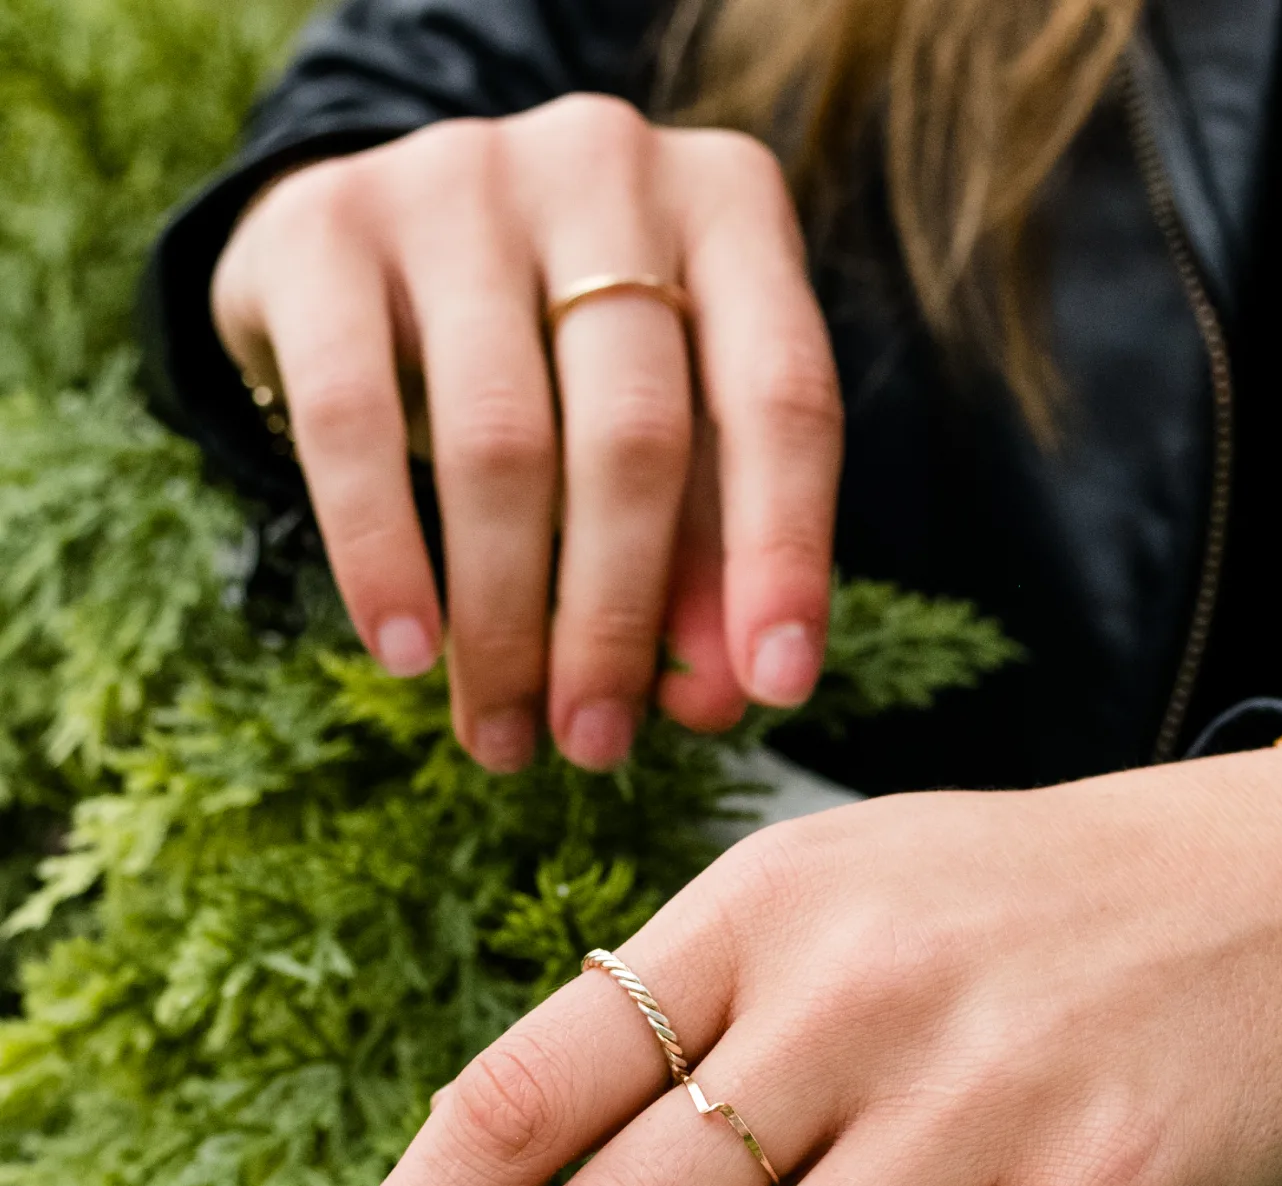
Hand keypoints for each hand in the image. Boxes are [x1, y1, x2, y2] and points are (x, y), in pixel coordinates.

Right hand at [211, 97, 842, 772]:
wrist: (370, 234)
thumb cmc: (557, 354)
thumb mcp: (660, 426)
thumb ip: (703, 542)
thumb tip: (721, 692)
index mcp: (728, 209)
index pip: (782, 397)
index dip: (782, 554)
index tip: (770, 690)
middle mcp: (603, 168)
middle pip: (635, 435)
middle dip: (617, 620)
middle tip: (596, 745)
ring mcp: (457, 180)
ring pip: (500, 444)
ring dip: (504, 621)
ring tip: (503, 734)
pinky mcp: (322, 226)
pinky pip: (353, 423)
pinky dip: (384, 558)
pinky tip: (409, 655)